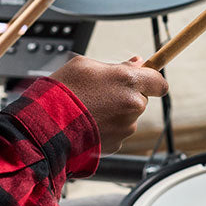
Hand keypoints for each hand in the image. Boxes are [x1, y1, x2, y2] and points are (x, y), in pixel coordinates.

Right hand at [50, 55, 167, 151]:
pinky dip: (107, 127)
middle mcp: (132, 105)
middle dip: (127, 95)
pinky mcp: (117, 143)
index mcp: (129, 81)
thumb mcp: (85, 65)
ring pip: (128, 116)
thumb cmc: (62, 92)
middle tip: (104, 92)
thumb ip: (117, 64)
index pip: (159, 82)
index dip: (152, 80)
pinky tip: (90, 122)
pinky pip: (118, 131)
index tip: (146, 78)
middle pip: (141, 99)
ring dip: (116, 112)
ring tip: (91, 108)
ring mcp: (126, 126)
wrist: (46, 125)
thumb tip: (136, 62)